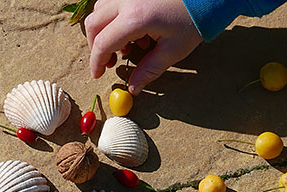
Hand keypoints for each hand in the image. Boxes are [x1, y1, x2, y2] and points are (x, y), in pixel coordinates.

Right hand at [84, 0, 202, 93]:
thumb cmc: (193, 21)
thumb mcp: (173, 50)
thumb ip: (149, 69)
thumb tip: (133, 88)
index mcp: (135, 19)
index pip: (103, 43)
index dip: (97, 62)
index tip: (98, 75)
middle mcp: (126, 1)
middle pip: (94, 24)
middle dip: (97, 46)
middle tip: (110, 62)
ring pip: (100, 10)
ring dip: (105, 30)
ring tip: (129, 45)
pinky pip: (111, 1)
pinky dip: (113, 17)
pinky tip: (134, 29)